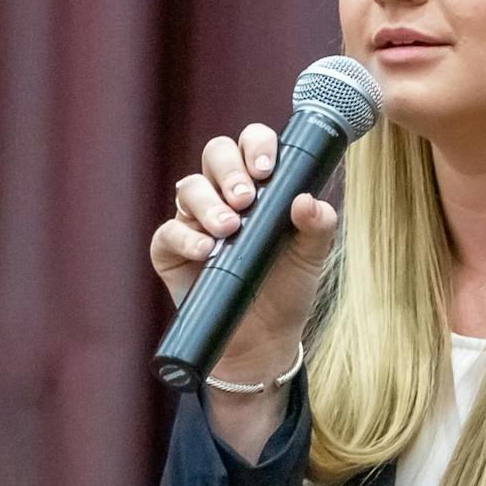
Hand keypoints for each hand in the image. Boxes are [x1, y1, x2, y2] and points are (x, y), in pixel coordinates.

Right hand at [150, 126, 337, 378]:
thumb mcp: (311, 258)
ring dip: (209, 204)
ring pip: (189, 188)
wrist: (265, 340)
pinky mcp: (171, 251)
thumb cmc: (287, 289)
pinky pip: (168, 232)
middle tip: (246, 199)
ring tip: (229, 228)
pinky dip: (186, 238)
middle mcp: (222, 195)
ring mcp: (194, 221)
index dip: (256, 146)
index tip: (267, 168)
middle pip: (215, 154)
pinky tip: (207, 251)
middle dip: (230, 170)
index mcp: (259, 186)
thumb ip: (318, 227)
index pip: (251, 145)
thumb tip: (308, 200)